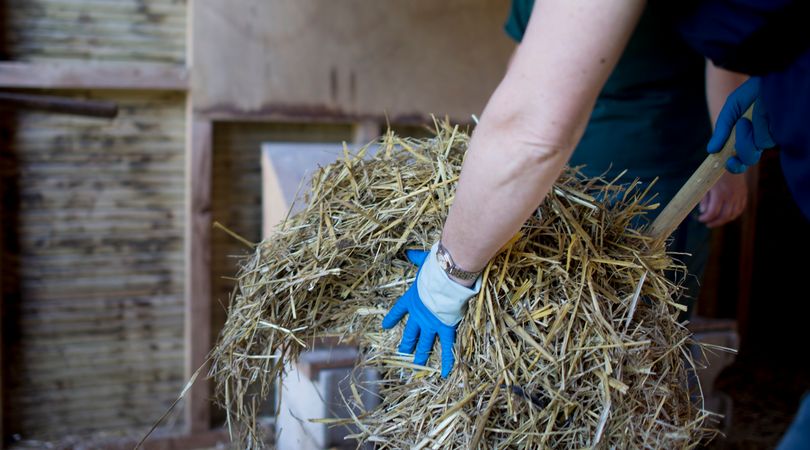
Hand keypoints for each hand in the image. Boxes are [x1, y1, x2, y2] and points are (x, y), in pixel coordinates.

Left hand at [381, 245, 479, 377]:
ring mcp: (431, 324)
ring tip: (417, 365)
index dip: (392, 318)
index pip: (398, 311)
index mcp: (412, 299)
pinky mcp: (445, 328)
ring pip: (424, 344)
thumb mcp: (423, 262)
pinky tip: (444, 373)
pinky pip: (446, 348)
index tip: (385, 325)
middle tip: (403, 351)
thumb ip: (416, 258)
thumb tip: (410, 252)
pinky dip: (446, 360)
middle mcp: (419, 315)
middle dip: (407, 343)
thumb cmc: (435, 269)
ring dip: (421, 355)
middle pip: (411, 333)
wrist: (447, 278)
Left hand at [699, 171, 747, 227]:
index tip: (701, 219)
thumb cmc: (714, 171)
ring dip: (724, 220)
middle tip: (708, 224)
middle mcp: (731, 196)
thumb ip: (704, 198)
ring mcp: (739, 195)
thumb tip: (703, 212)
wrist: (731, 160)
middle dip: (715, 222)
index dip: (706, 218)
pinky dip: (734, 215)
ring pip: (733, 214)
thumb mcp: (705, 183)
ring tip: (715, 221)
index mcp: (719, 193)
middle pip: (724, 216)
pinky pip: (740, 208)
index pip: (713, 212)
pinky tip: (727, 216)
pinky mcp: (744, 194)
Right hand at [707, 77, 775, 173]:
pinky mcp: (781, 133)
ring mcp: (770, 137)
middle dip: (741, 148)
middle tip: (740, 126)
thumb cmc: (751, 93)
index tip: (729, 162)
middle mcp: (757, 141)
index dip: (734, 165)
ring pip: (757, 147)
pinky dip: (761, 127)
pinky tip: (763, 113)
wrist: (770, 79)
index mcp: (743, 139)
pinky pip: (768, 138)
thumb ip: (721, 130)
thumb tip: (711, 150)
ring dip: (749, 133)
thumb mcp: (730, 109)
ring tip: (749, 116)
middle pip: (748, 159)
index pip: (738, 160)